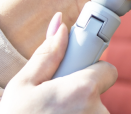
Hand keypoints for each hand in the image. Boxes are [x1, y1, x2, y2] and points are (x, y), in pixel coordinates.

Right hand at [0, 13, 116, 113]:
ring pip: (93, 112)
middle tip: (53, 104)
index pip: (108, 70)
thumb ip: (47, 55)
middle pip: (98, 94)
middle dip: (80, 95)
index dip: (91, 71)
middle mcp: (98, 111)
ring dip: (77, 112)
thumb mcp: (22, 86)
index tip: (75, 76)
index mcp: (83, 90)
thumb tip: (62, 25)